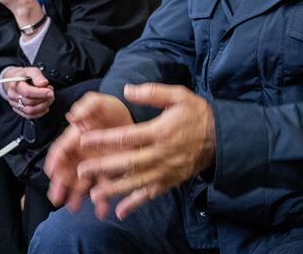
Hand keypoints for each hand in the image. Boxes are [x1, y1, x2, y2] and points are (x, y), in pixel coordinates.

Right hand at [0, 66, 53, 118]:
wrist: (16, 81)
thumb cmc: (25, 76)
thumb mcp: (32, 70)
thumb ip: (38, 76)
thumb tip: (43, 83)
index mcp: (15, 84)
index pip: (27, 92)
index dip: (40, 93)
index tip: (50, 92)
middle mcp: (13, 95)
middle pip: (30, 102)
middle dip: (44, 99)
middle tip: (51, 93)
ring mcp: (15, 104)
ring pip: (30, 111)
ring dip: (43, 106)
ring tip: (49, 99)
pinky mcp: (18, 110)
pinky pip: (30, 116)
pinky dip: (40, 112)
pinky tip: (45, 106)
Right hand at [44, 92, 134, 211]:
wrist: (133, 118)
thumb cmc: (112, 110)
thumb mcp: (99, 102)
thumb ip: (86, 106)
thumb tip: (72, 117)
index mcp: (75, 137)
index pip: (61, 150)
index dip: (54, 161)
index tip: (51, 172)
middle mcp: (82, 153)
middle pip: (67, 170)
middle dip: (60, 184)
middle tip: (56, 197)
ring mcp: (94, 164)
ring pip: (81, 182)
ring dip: (76, 196)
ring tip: (74, 208)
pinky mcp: (108, 172)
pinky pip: (102, 188)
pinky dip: (101, 200)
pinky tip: (102, 210)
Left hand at [75, 84, 214, 220]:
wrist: (221, 138)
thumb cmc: (196, 114)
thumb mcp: (178, 96)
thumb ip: (152, 92)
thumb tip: (127, 90)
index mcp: (159, 132)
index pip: (126, 137)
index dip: (104, 139)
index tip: (83, 139)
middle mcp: (161, 154)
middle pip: (127, 163)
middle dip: (103, 167)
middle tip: (81, 169)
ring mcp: (165, 171)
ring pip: (136, 182)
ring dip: (114, 189)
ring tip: (94, 194)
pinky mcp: (170, 182)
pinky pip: (150, 195)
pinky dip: (135, 204)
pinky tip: (120, 212)